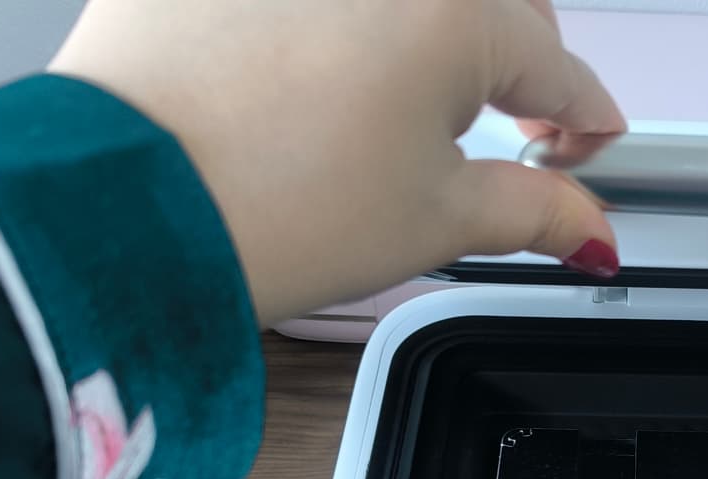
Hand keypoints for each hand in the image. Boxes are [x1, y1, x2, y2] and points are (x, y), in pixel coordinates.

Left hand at [49, 0, 622, 325]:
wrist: (122, 211)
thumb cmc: (264, 210)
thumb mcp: (432, 224)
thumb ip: (533, 212)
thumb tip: (585, 227)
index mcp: (456, 12)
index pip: (560, 70)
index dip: (584, 125)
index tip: (578, 156)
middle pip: (490, 7)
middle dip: (510, 65)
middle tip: (500, 134)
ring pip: (401, 2)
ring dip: (417, 41)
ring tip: (387, 111)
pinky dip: (326, 28)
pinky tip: (306, 83)